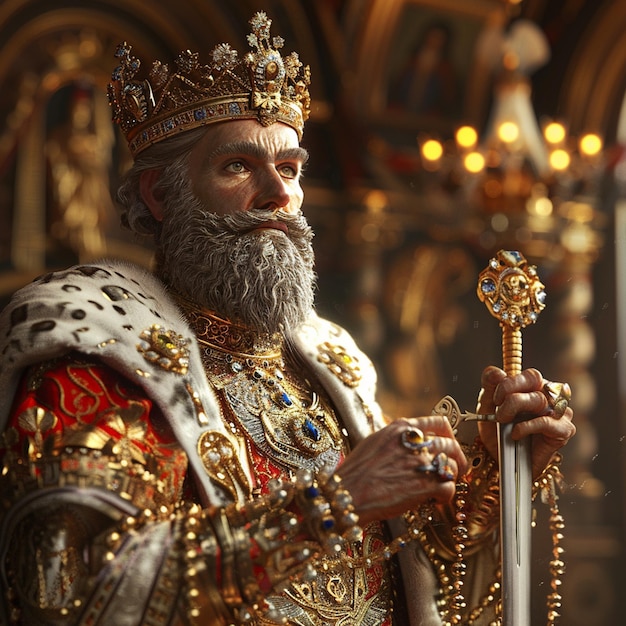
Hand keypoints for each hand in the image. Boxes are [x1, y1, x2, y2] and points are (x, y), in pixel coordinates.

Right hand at [336, 416, 467, 525]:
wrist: (348, 493)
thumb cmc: (354, 472)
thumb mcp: (374, 442)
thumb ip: (395, 439)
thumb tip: (406, 444)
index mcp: (401, 428)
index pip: (438, 422)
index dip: (448, 435)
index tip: (449, 442)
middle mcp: (414, 442)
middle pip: (450, 444)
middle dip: (457, 458)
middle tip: (457, 468)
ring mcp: (421, 463)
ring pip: (453, 465)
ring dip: (452, 477)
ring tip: (445, 485)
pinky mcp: (426, 486)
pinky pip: (449, 488)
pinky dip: (446, 495)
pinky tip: (436, 500)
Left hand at [476, 366, 575, 477]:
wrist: (501, 460)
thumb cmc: (497, 430)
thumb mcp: (487, 405)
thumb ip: (489, 385)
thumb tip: (496, 372)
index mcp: (533, 386)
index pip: (529, 374)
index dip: (509, 383)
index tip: (495, 398)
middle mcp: (549, 396)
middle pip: (536, 381)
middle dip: (511, 394)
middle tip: (499, 411)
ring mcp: (559, 412)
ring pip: (540, 400)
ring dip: (515, 409)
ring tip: (503, 422)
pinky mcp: (563, 431)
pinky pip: (547, 422)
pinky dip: (527, 426)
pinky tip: (515, 433)